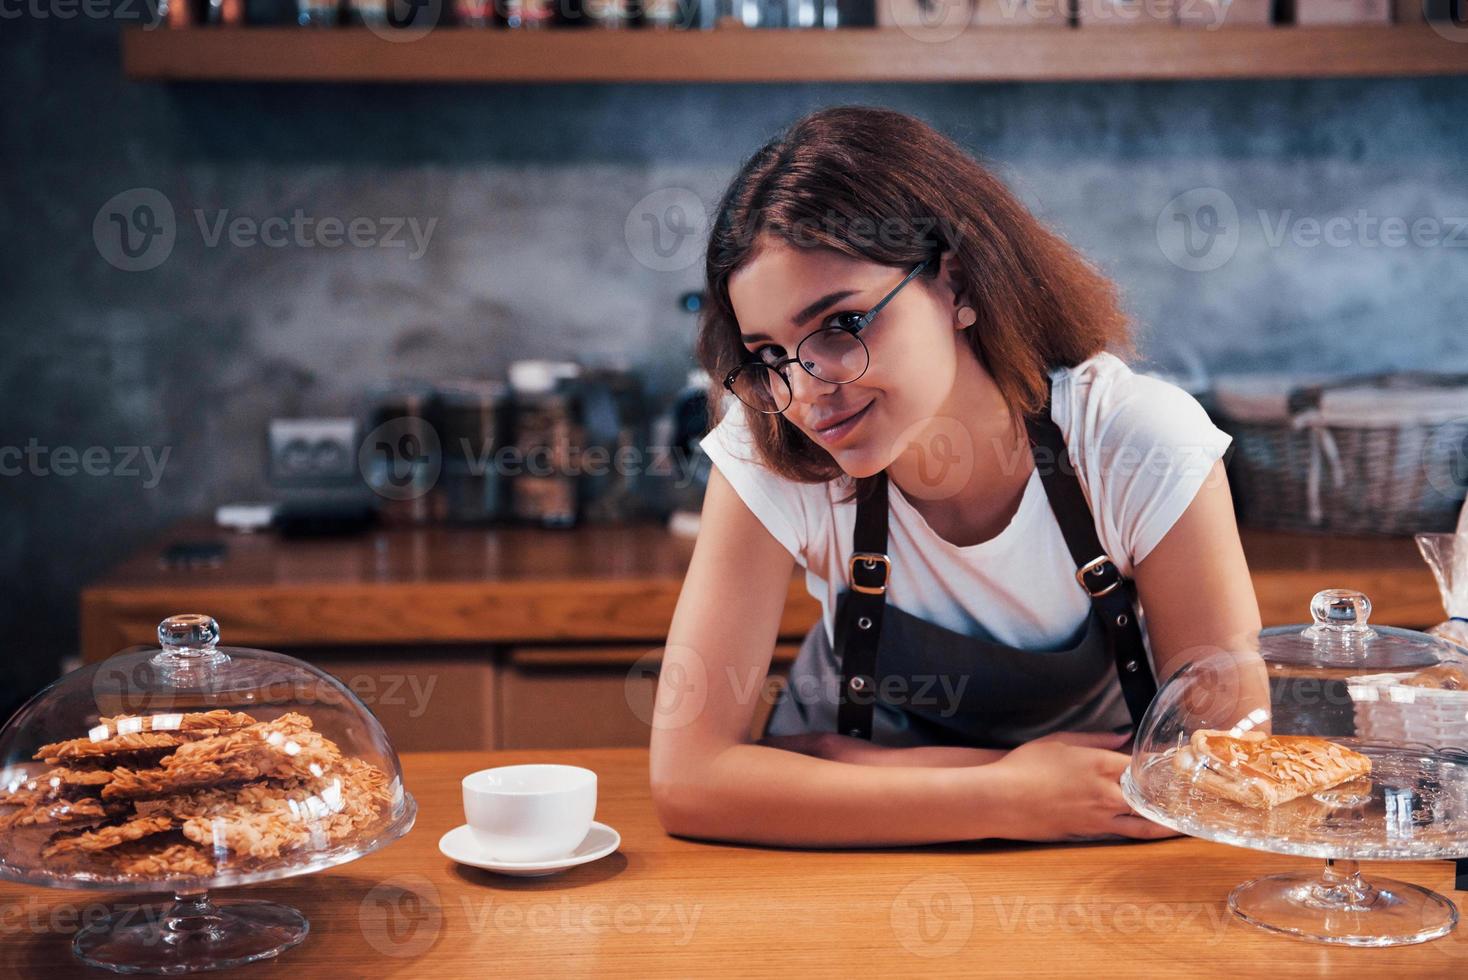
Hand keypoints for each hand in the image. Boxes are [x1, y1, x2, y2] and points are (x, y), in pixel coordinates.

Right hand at [985, 731, 1177, 842]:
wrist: (1002, 800)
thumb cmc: (1025, 766)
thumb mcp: (1060, 740)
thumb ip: (1096, 738)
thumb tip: (1123, 735)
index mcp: (1101, 763)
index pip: (1144, 766)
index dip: (1165, 766)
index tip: (1183, 765)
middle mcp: (1107, 791)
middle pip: (1152, 798)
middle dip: (1174, 799)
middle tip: (1196, 800)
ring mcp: (1099, 815)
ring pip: (1143, 824)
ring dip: (1166, 825)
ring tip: (1187, 826)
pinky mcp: (1088, 832)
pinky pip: (1122, 833)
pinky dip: (1141, 833)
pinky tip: (1150, 833)